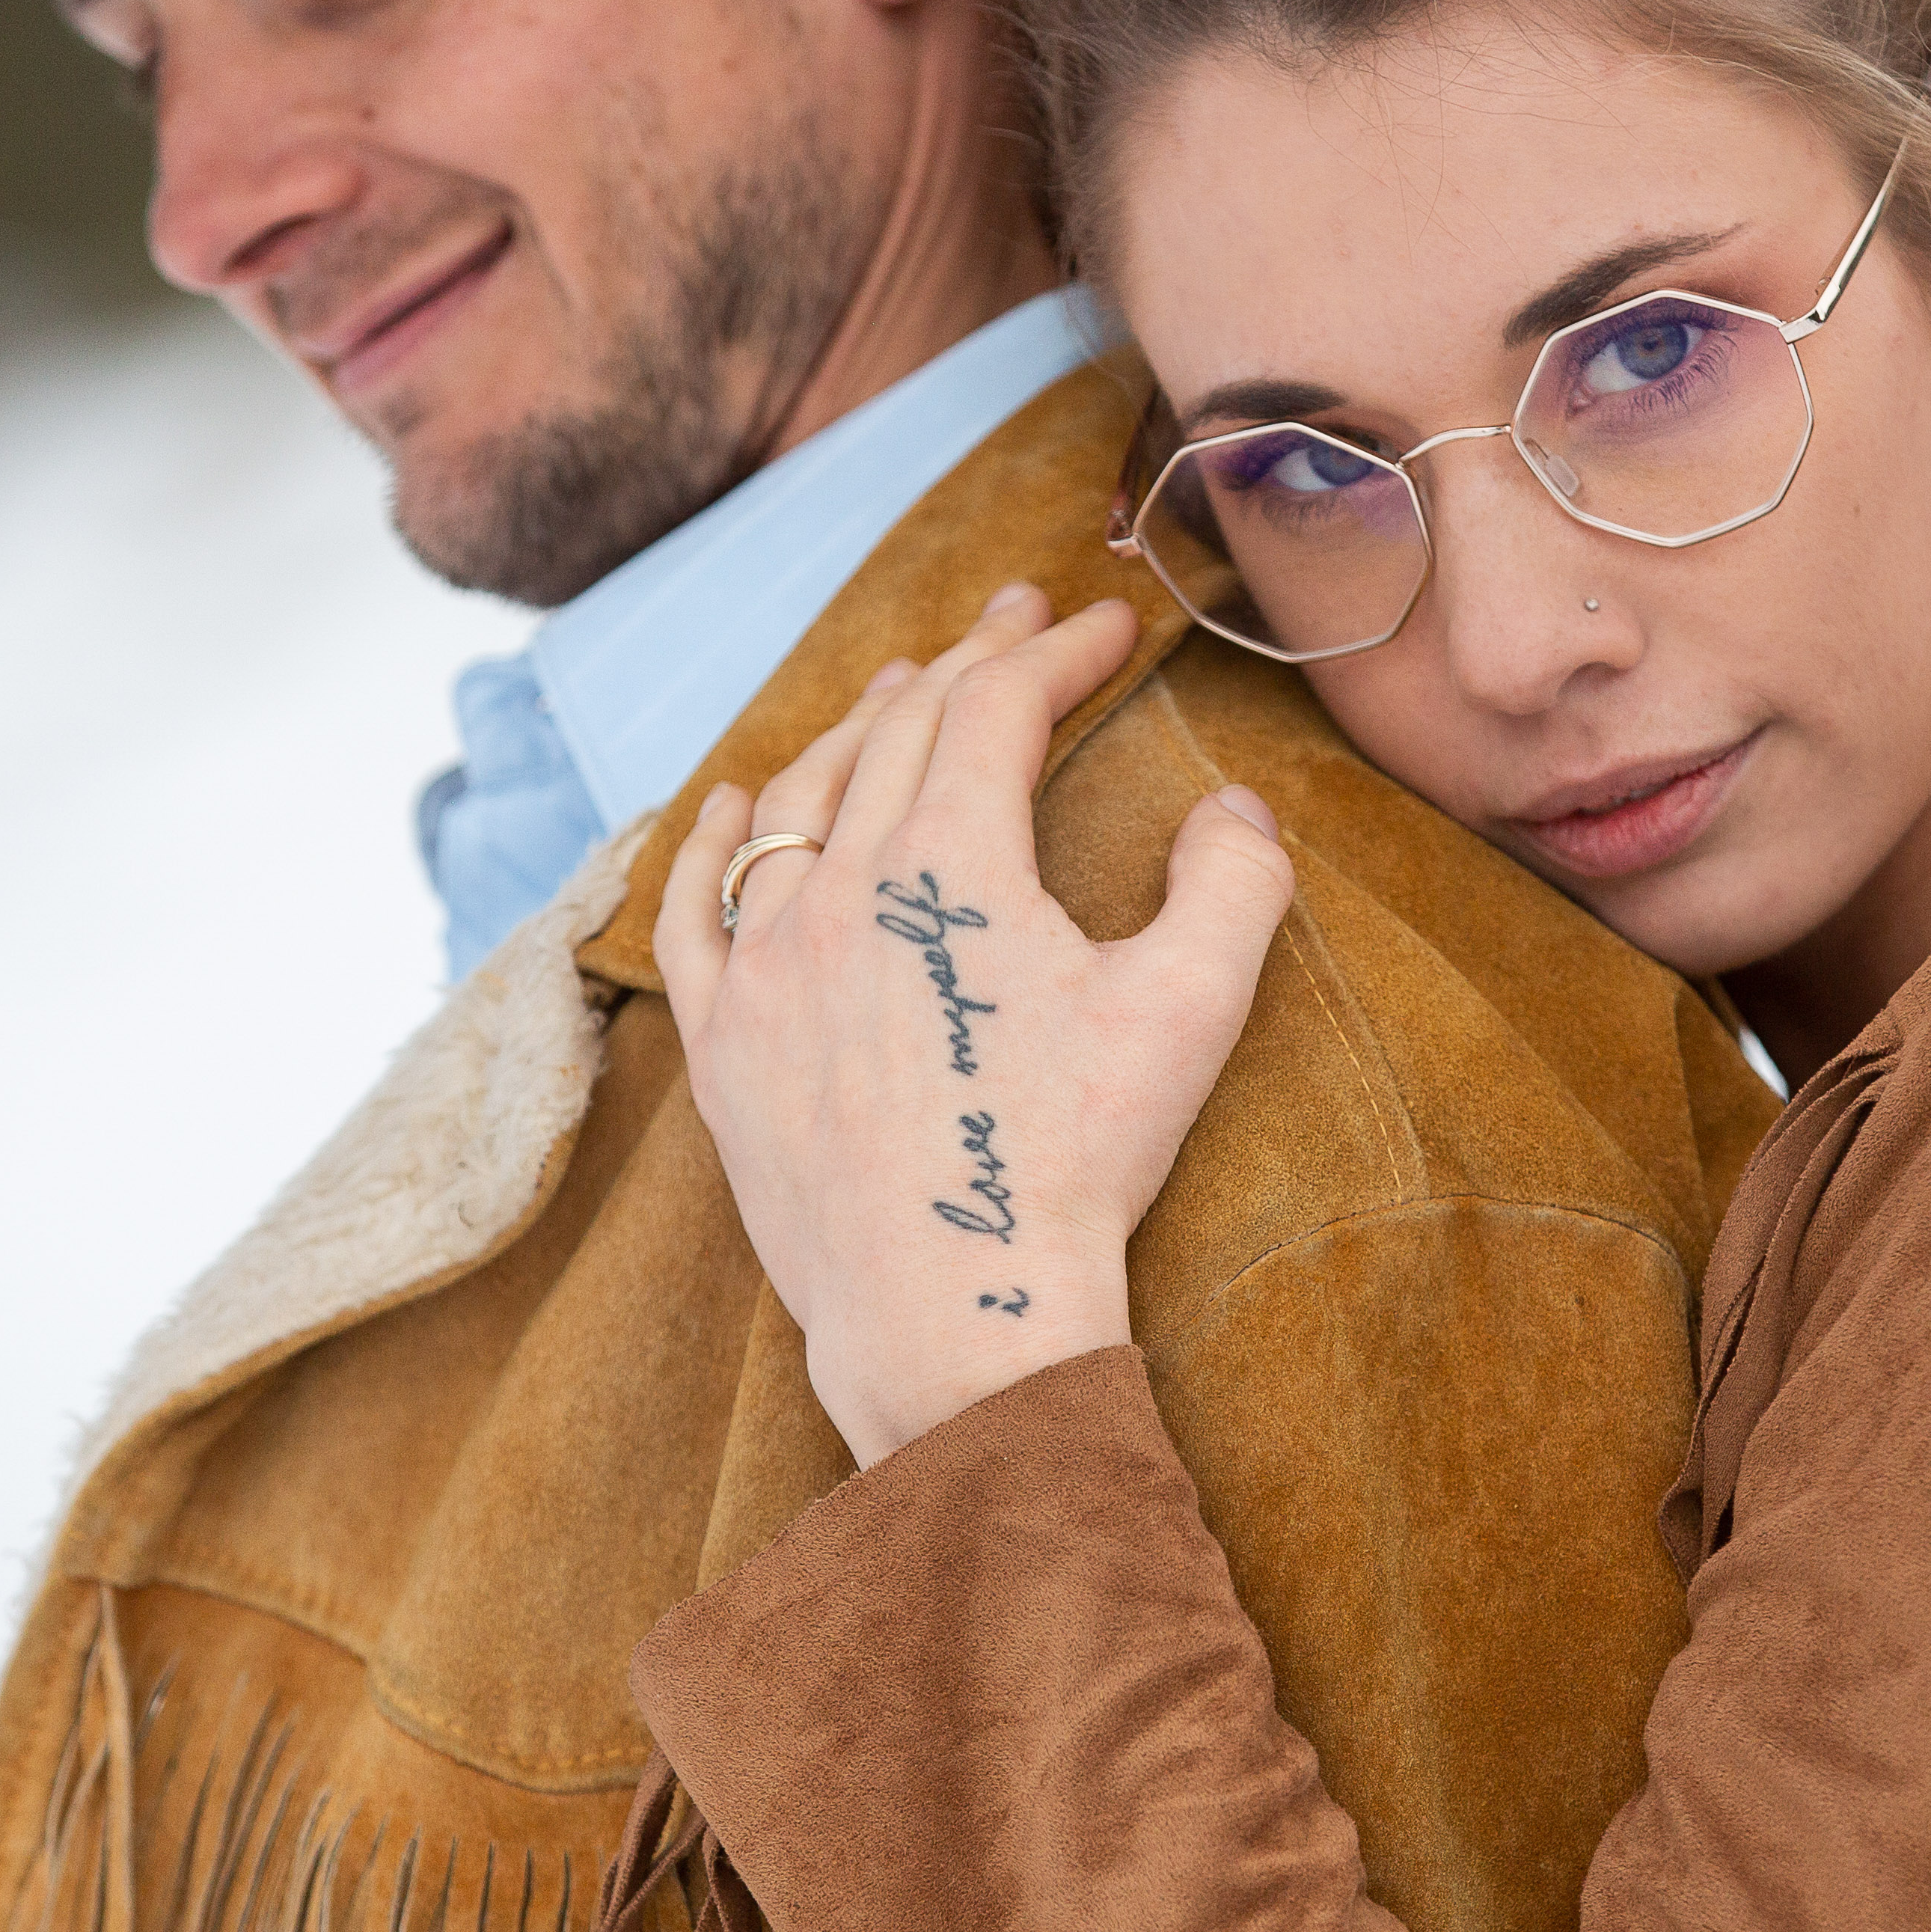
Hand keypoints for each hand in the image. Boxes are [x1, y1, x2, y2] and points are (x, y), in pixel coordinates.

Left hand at [657, 587, 1299, 1467]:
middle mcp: (840, 890)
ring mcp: (766, 966)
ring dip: (854, 729)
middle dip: (968, 661)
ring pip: (797, 803)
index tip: (1105, 625)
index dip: (1055, 651)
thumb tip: (1235, 807)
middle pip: (897, 733)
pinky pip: (695, 913)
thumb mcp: (1190, 1012)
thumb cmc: (1079, 1165)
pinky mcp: (724, 1046)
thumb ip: (1230, 885)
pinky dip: (715, 841)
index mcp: (951, 863)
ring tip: (899, 689)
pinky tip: (734, 806)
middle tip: (1016, 620)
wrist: (958, 1310)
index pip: (998, 709)